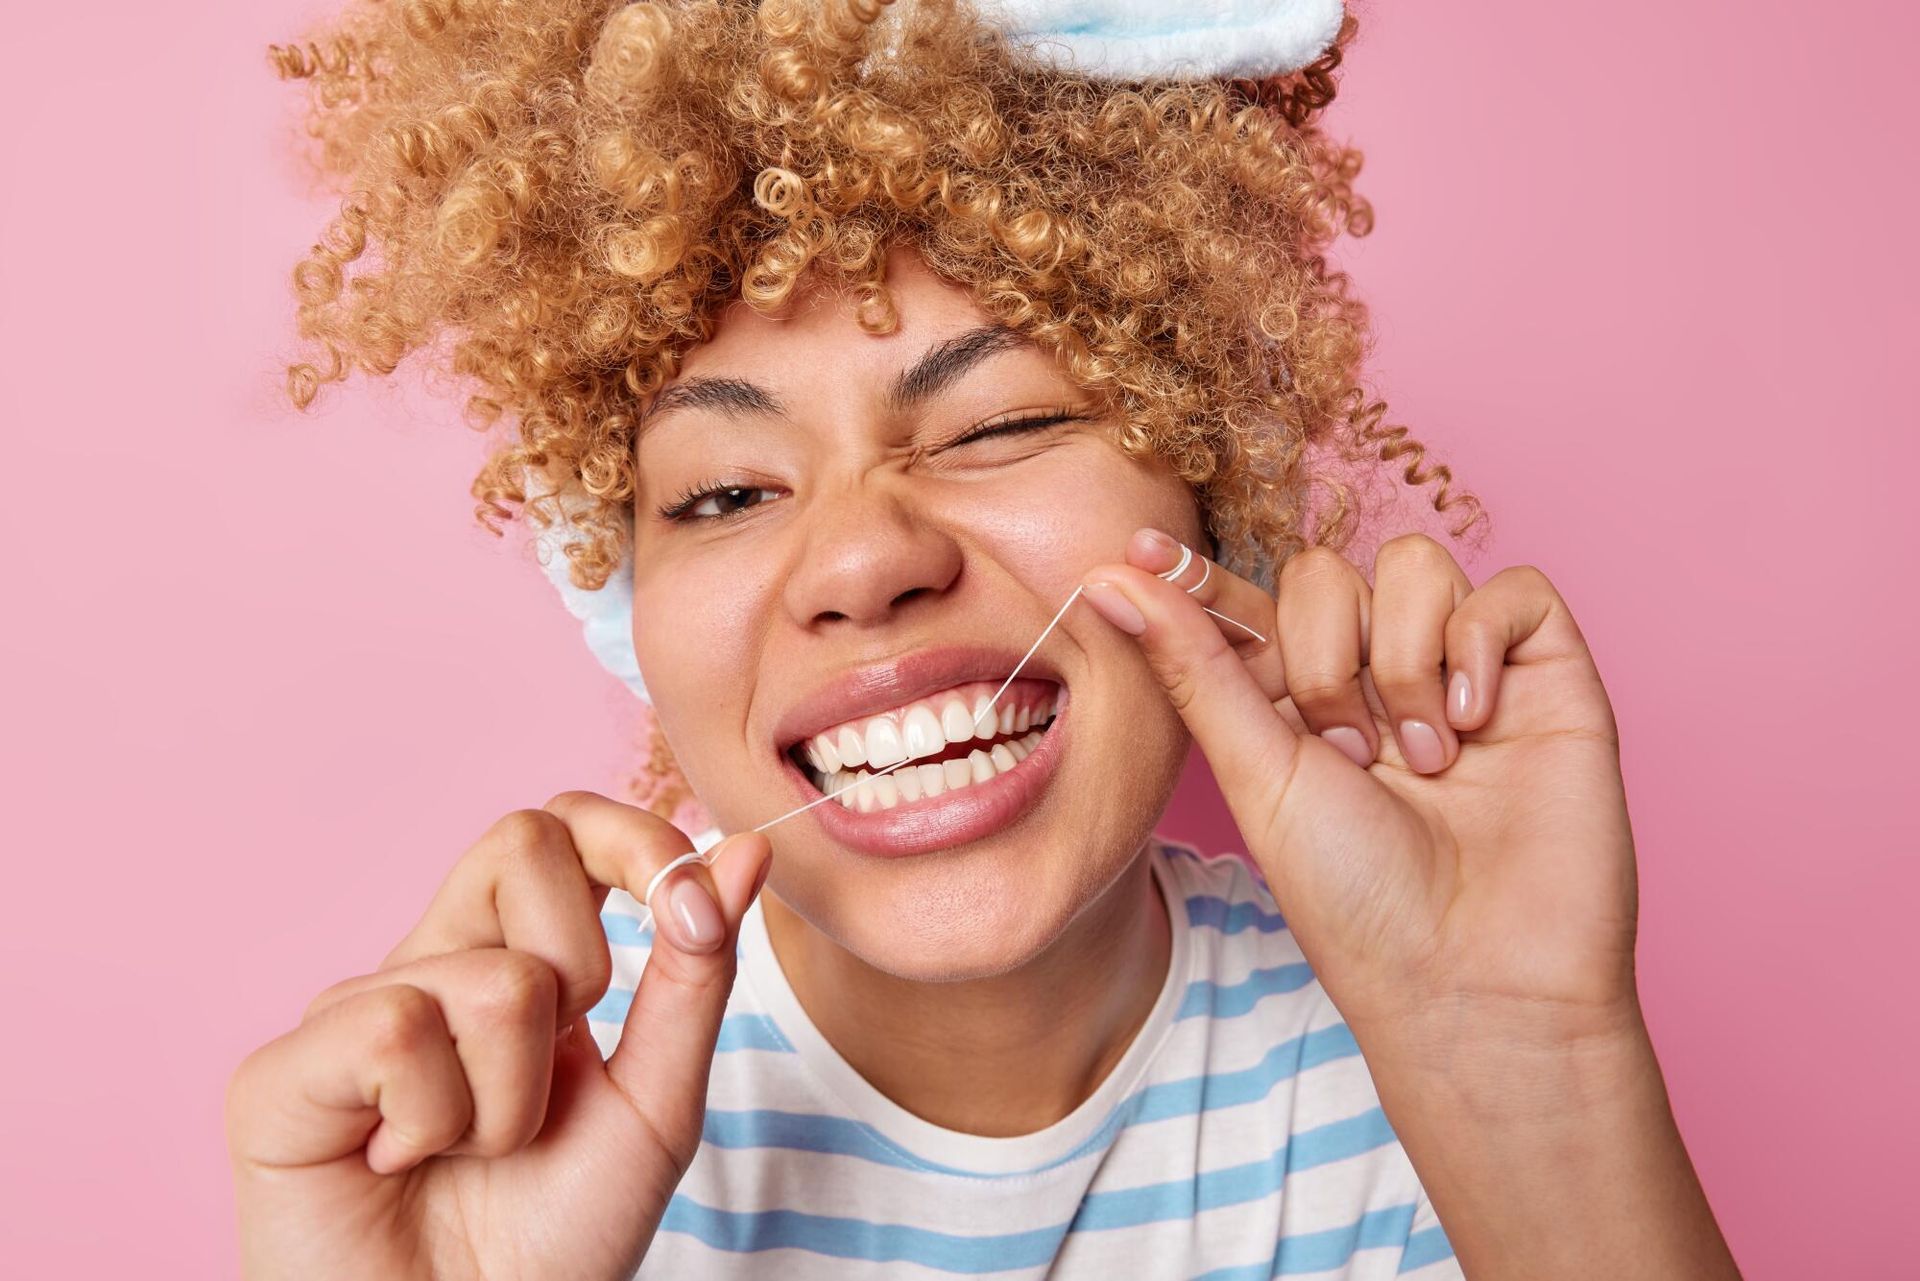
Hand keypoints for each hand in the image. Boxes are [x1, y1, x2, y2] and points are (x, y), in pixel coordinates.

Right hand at [226, 793, 770, 1280]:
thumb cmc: (559, 1237)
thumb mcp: (657, 1100)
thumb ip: (699, 972)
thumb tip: (750, 847)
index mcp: (513, 961)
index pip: (562, 826)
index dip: (631, 838)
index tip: (685, 904)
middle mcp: (429, 966)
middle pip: (521, 843)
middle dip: (582, 965)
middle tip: (553, 1066)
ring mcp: (350, 1011)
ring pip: (491, 975)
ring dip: (517, 1097)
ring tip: (470, 1152)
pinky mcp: (278, 1072)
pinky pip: (396, 1033)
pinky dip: (435, 1122)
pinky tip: (400, 1164)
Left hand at [1080, 530, 1637, 1058]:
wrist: (1477, 980)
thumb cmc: (1360, 901)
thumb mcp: (1258, 775)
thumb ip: (1194, 667)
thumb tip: (1107, 581)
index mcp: (1297, 704)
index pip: (1249, 606)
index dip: (1198, 575)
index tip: (1136, 548)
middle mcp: (1377, 677)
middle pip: (1327, 571)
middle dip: (1323, 655)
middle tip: (1350, 753)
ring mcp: (1463, 672)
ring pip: (1416, 563)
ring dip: (1401, 659)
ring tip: (1423, 759)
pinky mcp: (1547, 676)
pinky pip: (1513, 590)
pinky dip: (1480, 645)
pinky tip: (1475, 726)